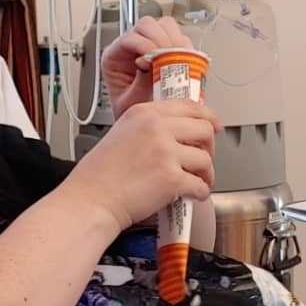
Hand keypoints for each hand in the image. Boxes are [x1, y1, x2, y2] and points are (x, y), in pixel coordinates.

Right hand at [64, 98, 221, 232]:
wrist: (90, 200)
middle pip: (204, 129)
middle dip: (208, 147)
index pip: (188, 105)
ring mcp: (166, 152)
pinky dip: (199, 193)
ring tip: (196, 181)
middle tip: (203, 159)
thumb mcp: (122, 133)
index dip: (208, 116)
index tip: (214, 124)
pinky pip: (200, 185)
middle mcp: (157, 127)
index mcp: (144, 113)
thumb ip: (150, 128)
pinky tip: (191, 196)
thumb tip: (178, 134)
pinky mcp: (172, 178)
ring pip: (205, 159)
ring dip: (205, 174)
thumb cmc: (99, 174)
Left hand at [101, 16, 195, 119]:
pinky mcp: (169, 53)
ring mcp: (152, 47)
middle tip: (167, 57)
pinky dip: (186, 49)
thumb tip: (152, 63)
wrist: (145, 128)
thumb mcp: (132, 103)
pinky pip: (181, 40)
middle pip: (148, 25)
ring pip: (166, 27)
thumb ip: (141, 83)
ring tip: (177, 60)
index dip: (143, 44)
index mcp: (115, 58)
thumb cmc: (133, 117)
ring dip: (174, 41)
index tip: (152, 60)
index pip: (129, 37)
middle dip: (160, 38)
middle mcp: (132, 49)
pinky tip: (184, 64)